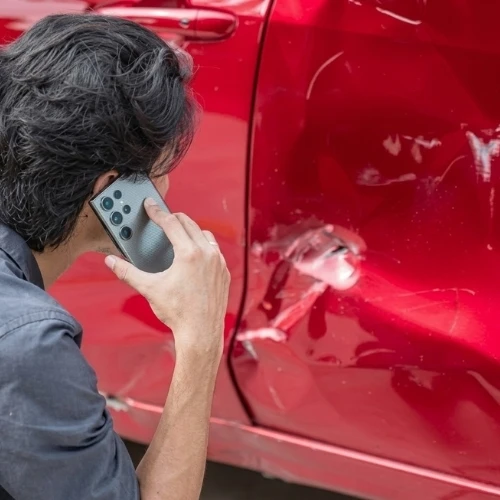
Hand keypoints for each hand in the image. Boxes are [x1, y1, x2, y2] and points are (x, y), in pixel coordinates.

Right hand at [104, 198, 229, 356]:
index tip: (150, 206)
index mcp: (188, 253)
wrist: (201, 332)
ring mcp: (218, 262)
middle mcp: (206, 253)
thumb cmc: (177, 311)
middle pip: (189, 224)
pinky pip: (215, 250)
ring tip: (180, 233)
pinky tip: (196, 253)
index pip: (171, 223)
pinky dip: (204, 245)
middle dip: (174, 218)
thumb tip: (110, 262)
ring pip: (205, 234)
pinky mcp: (224, 272)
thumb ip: (128, 272)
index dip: (157, 213)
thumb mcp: (149, 289)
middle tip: (163, 218)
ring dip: (191, 230)